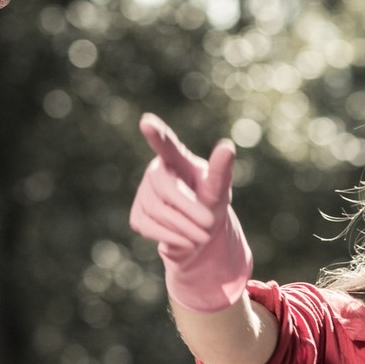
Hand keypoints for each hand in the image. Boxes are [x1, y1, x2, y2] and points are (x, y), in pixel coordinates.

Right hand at [129, 113, 252, 312]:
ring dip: (184, 227)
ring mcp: (143, 194)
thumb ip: (221, 170)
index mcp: (177, 160)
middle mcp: (156, 172)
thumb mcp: (219, 188)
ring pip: (158, 211)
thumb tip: (227, 147)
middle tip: (209, 223)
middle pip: (166, 189)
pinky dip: (172, 237)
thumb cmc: (209, 202)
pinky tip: (187, 241)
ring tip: (204, 236)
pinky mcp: (137, 216)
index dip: (157, 135)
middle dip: (188, 208)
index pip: (166, 145)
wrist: (199, 233)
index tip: (147, 122)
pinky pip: (149, 227)